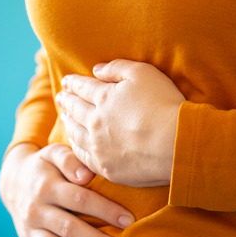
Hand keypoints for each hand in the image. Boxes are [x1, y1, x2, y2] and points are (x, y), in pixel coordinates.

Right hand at [0, 143, 135, 236]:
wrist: (12, 179)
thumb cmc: (45, 165)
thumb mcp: (53, 153)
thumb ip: (70, 159)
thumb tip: (86, 174)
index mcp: (47, 187)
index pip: (79, 199)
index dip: (104, 209)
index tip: (129, 221)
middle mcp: (36, 210)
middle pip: (69, 228)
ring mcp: (30, 230)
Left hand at [57, 59, 184, 186]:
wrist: (175, 144)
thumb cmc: (164, 105)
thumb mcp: (143, 74)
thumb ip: (117, 68)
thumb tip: (96, 70)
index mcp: (104, 98)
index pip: (83, 87)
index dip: (73, 83)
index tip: (66, 81)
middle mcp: (95, 122)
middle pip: (75, 109)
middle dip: (66, 101)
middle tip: (60, 97)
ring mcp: (99, 147)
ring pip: (75, 133)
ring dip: (68, 123)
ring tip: (65, 118)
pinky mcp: (107, 167)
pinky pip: (83, 157)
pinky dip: (75, 147)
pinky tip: (75, 144)